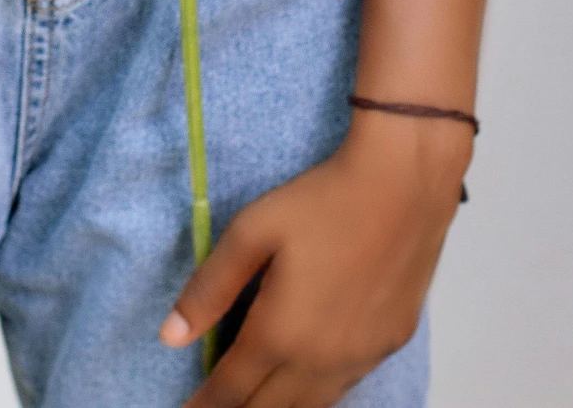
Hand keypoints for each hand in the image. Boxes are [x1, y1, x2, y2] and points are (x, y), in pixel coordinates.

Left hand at [160, 114, 469, 405]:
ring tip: (253, 401)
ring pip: (311, 405)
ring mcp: (360, 357)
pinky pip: (344, 386)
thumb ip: (210, 288)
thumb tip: (170, 337)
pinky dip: (316, 393)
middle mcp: (321, 360)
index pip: (232, 391)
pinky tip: (307, 380)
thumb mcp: (251, 232)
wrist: (402, 186)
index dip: (206, 405)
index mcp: (280, 334)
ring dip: (278, 407)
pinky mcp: (389, 344)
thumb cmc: (321, 201)